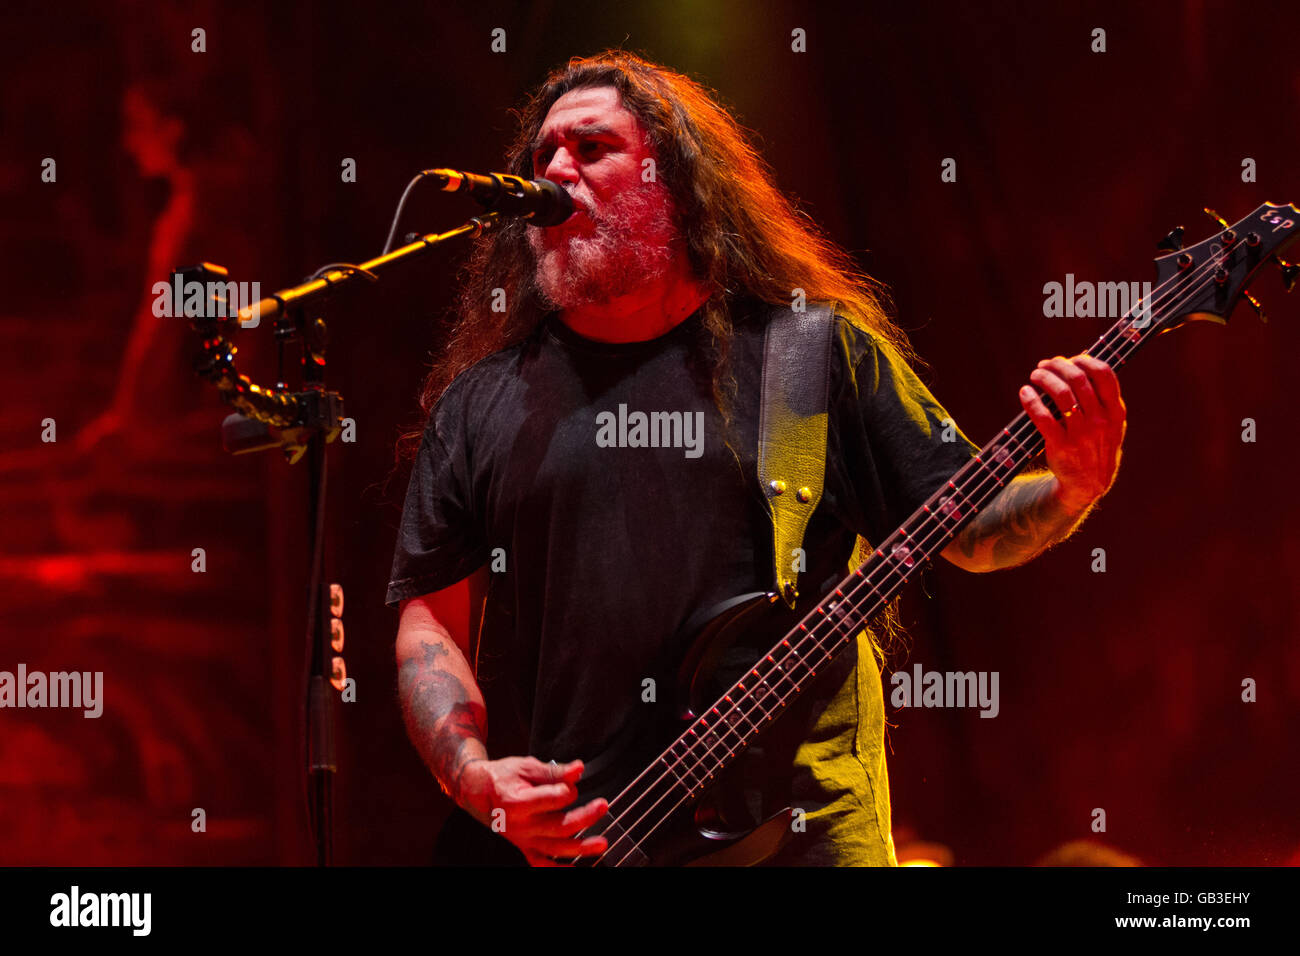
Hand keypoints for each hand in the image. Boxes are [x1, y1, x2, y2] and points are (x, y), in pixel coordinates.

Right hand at [460, 756, 608, 865]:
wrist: (478, 793)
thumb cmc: (502, 778)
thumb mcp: (526, 766)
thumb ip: (554, 770)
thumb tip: (578, 770)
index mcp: (518, 802)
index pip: (553, 799)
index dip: (568, 788)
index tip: (572, 779)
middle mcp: (520, 825)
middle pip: (560, 825)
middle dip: (585, 816)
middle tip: (603, 805)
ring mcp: (523, 839)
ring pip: (556, 848)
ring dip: (582, 847)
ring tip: (601, 843)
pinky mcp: (524, 847)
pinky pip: (542, 864)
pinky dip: (559, 869)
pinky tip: (577, 868)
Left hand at [1019, 353, 1126, 513]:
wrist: (1088, 484)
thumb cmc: (1096, 446)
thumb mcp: (1111, 424)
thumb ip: (1102, 399)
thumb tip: (1078, 367)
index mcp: (1115, 412)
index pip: (1104, 374)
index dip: (1085, 360)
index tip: (1071, 358)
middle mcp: (1100, 421)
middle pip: (1078, 379)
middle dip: (1058, 366)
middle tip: (1045, 365)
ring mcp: (1081, 434)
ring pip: (1061, 394)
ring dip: (1044, 378)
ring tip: (1035, 375)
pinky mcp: (1061, 446)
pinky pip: (1043, 417)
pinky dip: (1031, 400)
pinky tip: (1025, 392)